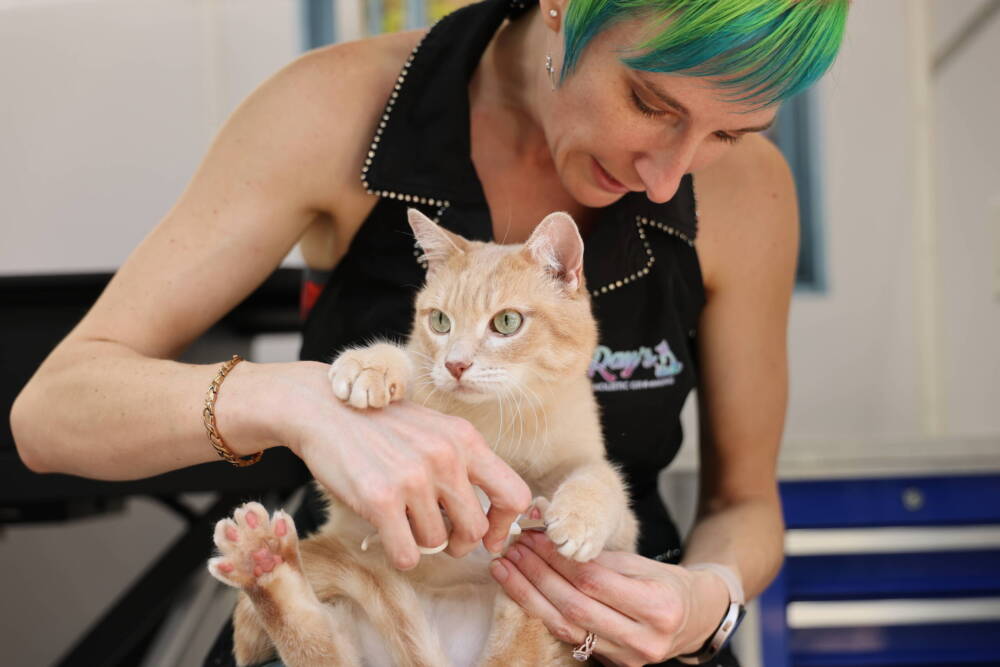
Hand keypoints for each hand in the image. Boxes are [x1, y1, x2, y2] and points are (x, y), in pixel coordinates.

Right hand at [266, 361, 532, 569]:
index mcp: (465, 439)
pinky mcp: (381, 499)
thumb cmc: (380, 426)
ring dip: (420, 541)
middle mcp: (445, 457)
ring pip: (437, 543)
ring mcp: (414, 478)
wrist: (324, 409)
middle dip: (460, 543)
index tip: (489, 537)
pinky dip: (399, 553)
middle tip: (440, 538)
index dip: (504, 525)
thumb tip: (487, 520)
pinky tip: (387, 534)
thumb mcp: (433, 430)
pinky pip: (407, 555)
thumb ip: (462, 464)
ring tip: (402, 519)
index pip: (514, 495)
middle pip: (476, 529)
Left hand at [489, 531, 729, 665]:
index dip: (558, 558)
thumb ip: (598, 559)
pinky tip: (522, 591)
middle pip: (575, 605)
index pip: (594, 580)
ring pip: (565, 626)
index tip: (533, 536)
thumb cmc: (664, 583)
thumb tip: (550, 540)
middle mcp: (643, 638)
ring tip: (505, 567)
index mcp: (657, 606)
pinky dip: (542, 612)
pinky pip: (569, 638)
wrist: (693, 619)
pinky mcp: (612, 665)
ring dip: (529, 594)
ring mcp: (627, 658)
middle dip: (537, 574)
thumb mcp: (640, 563)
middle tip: (512, 548)